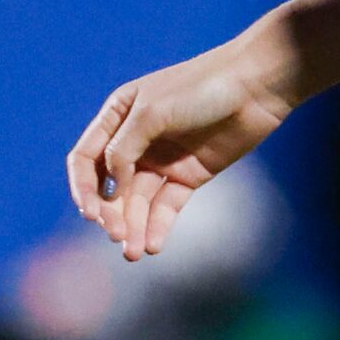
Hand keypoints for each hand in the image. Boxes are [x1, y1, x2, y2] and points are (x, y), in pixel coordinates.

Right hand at [65, 25, 296, 260]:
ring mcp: (163, 160)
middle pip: (111, 187)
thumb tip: (111, 185)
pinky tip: (154, 245)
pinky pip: (166, 206)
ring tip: (135, 252)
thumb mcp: (152, 112)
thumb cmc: (201, 88)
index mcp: (119, 115)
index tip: (91, 213)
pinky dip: (158, 226)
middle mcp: (137, 140)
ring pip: (138, 202)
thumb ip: (123, 148)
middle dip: (111, 213)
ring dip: (133, 227)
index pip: (86, 158)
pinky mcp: (190, 176)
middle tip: (118, 235)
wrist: (256, 87)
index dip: (83, 188)